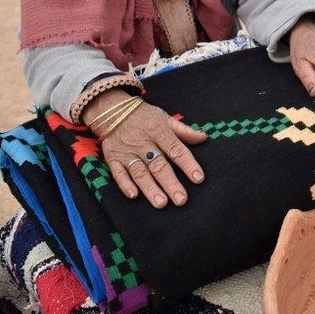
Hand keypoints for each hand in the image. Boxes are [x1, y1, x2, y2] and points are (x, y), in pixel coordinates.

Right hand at [84, 90, 207, 207]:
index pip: (176, 149)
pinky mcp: (113, 157)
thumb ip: (183, 130)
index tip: (198, 178)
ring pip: (139, 172)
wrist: (111, 110)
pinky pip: (118, 172)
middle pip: (158, 165)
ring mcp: (127, 151)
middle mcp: (143, 143)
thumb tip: (203, 137)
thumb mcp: (165, 118)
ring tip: (161, 203)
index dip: (188, 164)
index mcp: (159, 131)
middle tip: (181, 200)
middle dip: (170, 183)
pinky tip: (133, 195)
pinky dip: (124, 184)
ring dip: (150, 188)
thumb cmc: (143, 116)